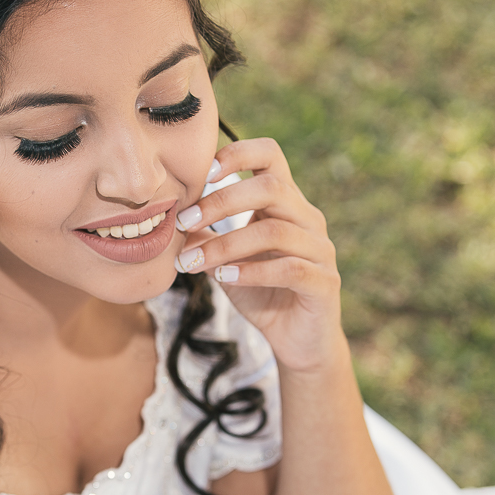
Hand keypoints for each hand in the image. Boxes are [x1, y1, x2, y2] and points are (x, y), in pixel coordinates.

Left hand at [174, 139, 340, 370]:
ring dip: (226, 245)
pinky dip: (252, 272)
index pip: (270, 155)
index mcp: (286, 202)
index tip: (201, 173)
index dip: (237, 152)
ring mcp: (321, 250)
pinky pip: (290, 269)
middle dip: (221, 202)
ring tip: (192, 261)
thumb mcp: (226, 261)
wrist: (296, 342)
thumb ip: (206, 237)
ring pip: (275, 231)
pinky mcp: (324, 283)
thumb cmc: (261, 293)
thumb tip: (170, 217)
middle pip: (271, 187)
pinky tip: (224, 279)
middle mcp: (308, 218)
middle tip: (183, 222)